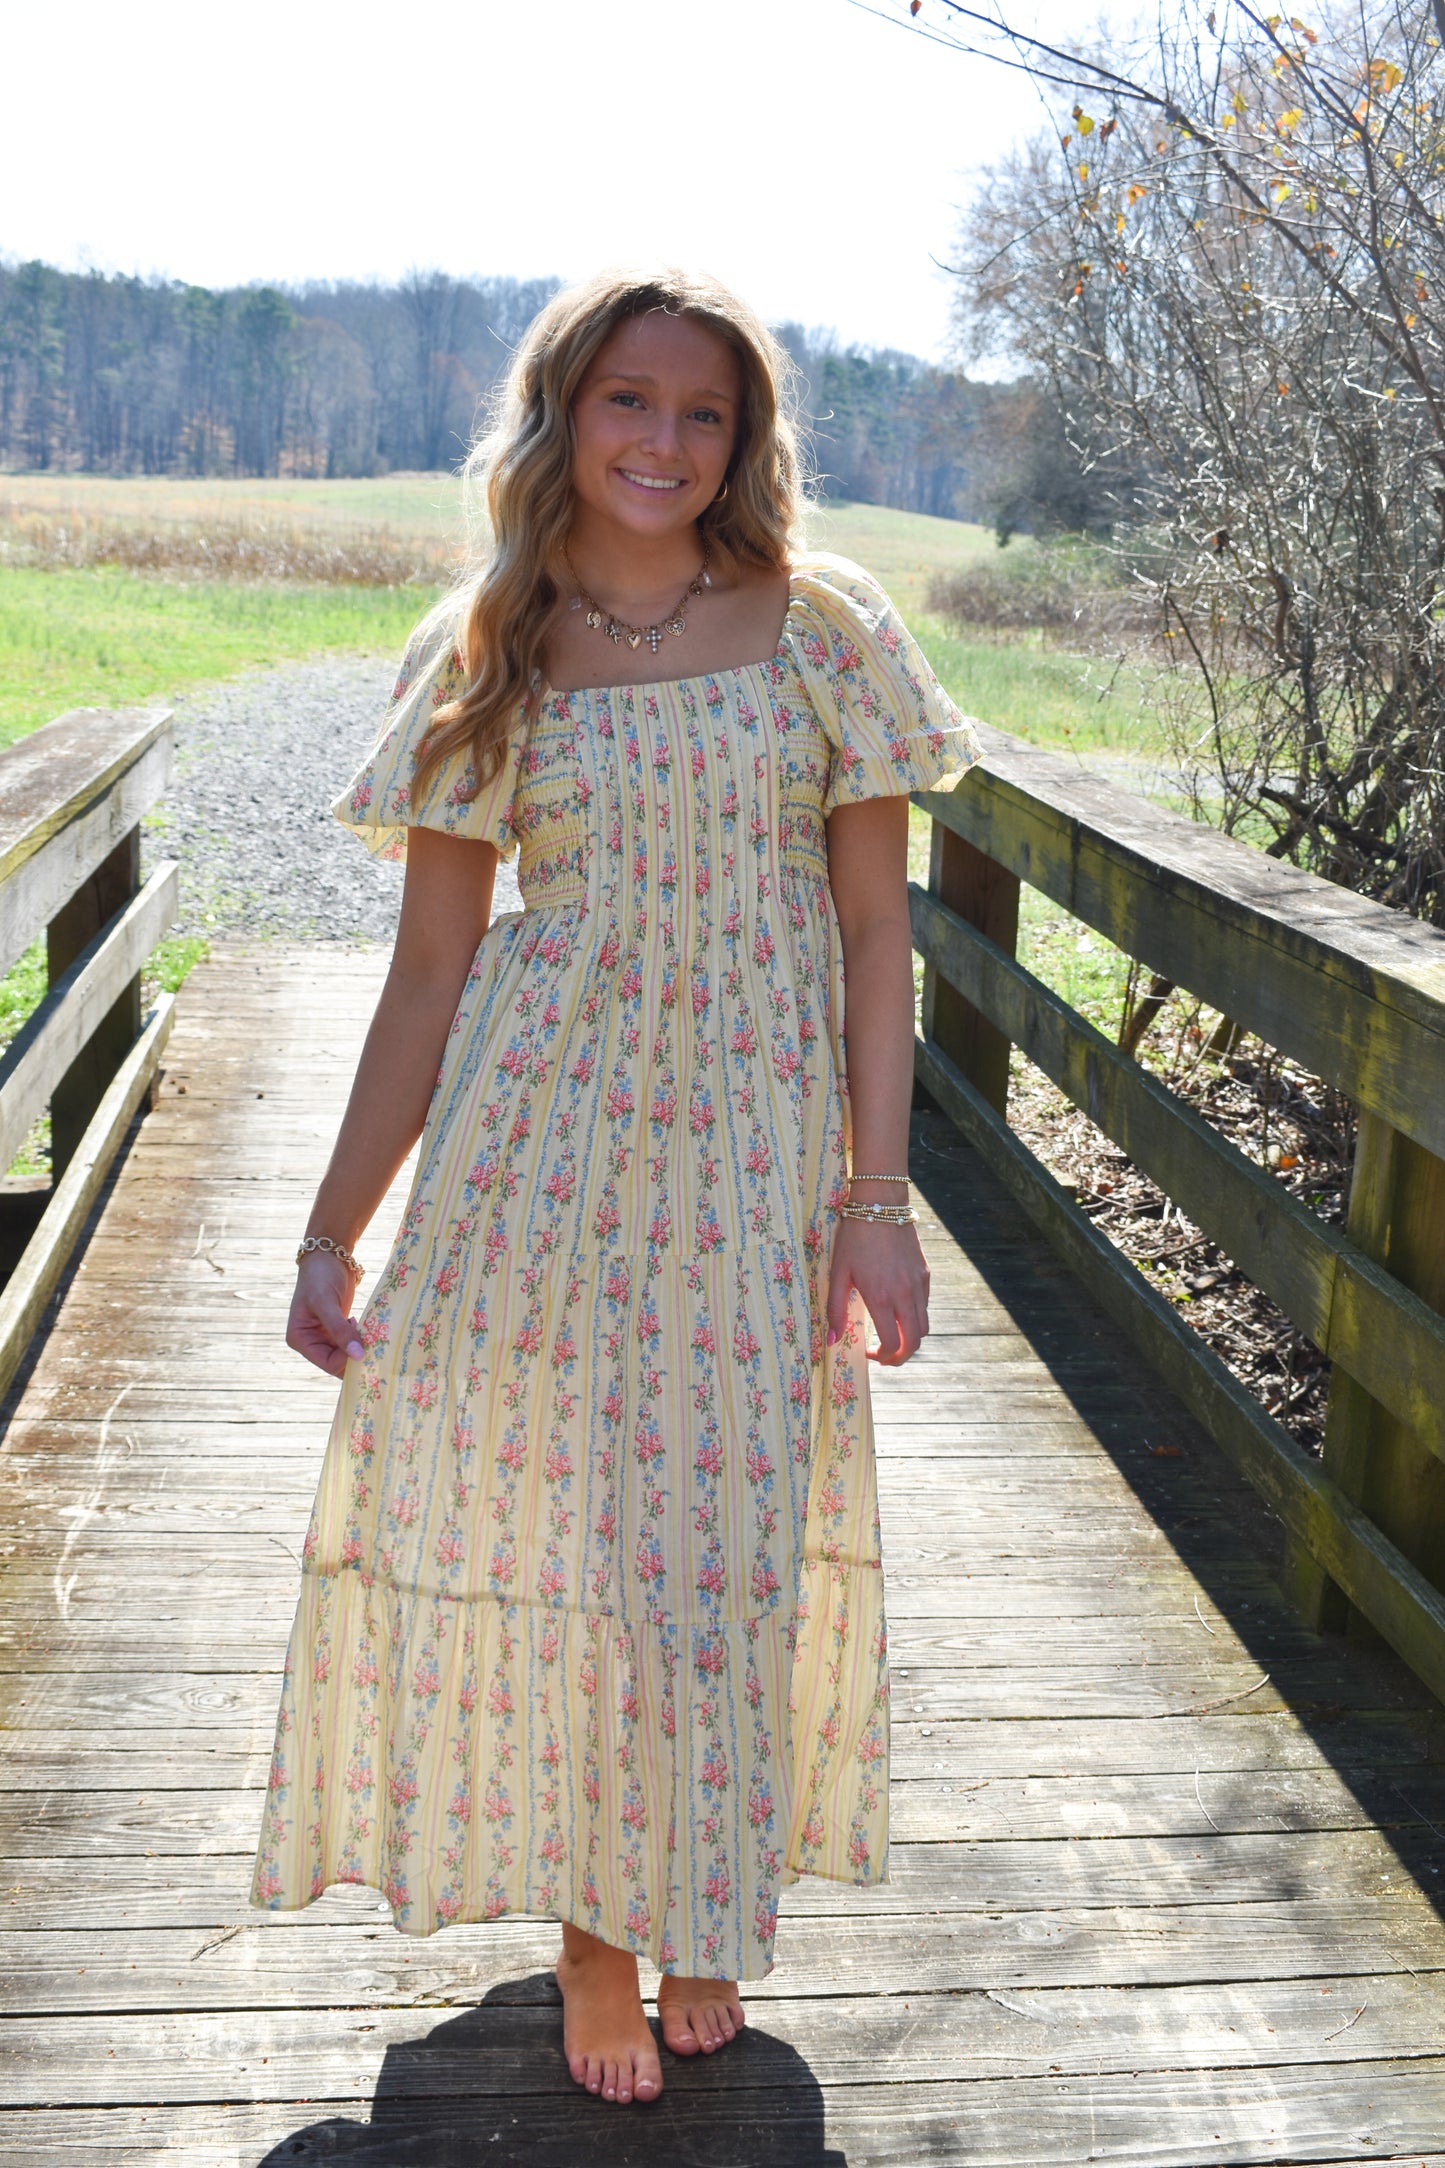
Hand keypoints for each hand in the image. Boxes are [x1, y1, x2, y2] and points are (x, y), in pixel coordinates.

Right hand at [286, 1251, 364, 1377]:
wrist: (328, 1256)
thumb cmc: (320, 1277)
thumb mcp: (327, 1302)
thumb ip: (340, 1330)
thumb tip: (358, 1356)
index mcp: (300, 1339)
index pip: (327, 1362)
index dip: (347, 1361)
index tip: (368, 1351)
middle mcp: (311, 1342)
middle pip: (337, 1362)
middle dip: (356, 1357)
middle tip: (378, 1349)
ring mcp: (325, 1336)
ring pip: (346, 1354)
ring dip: (361, 1349)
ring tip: (376, 1339)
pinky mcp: (338, 1330)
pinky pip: (352, 1343)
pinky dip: (362, 1341)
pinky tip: (370, 1331)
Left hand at [825, 1218, 929, 1365]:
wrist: (881, 1205)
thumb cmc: (854, 1238)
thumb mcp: (838, 1273)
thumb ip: (835, 1310)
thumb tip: (831, 1341)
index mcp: (881, 1298)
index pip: (891, 1343)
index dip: (881, 1357)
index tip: (868, 1354)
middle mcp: (904, 1295)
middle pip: (915, 1342)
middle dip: (901, 1357)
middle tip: (885, 1357)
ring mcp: (918, 1284)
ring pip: (924, 1326)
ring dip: (910, 1339)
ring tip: (893, 1337)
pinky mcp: (925, 1274)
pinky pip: (925, 1305)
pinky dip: (915, 1317)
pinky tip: (898, 1310)